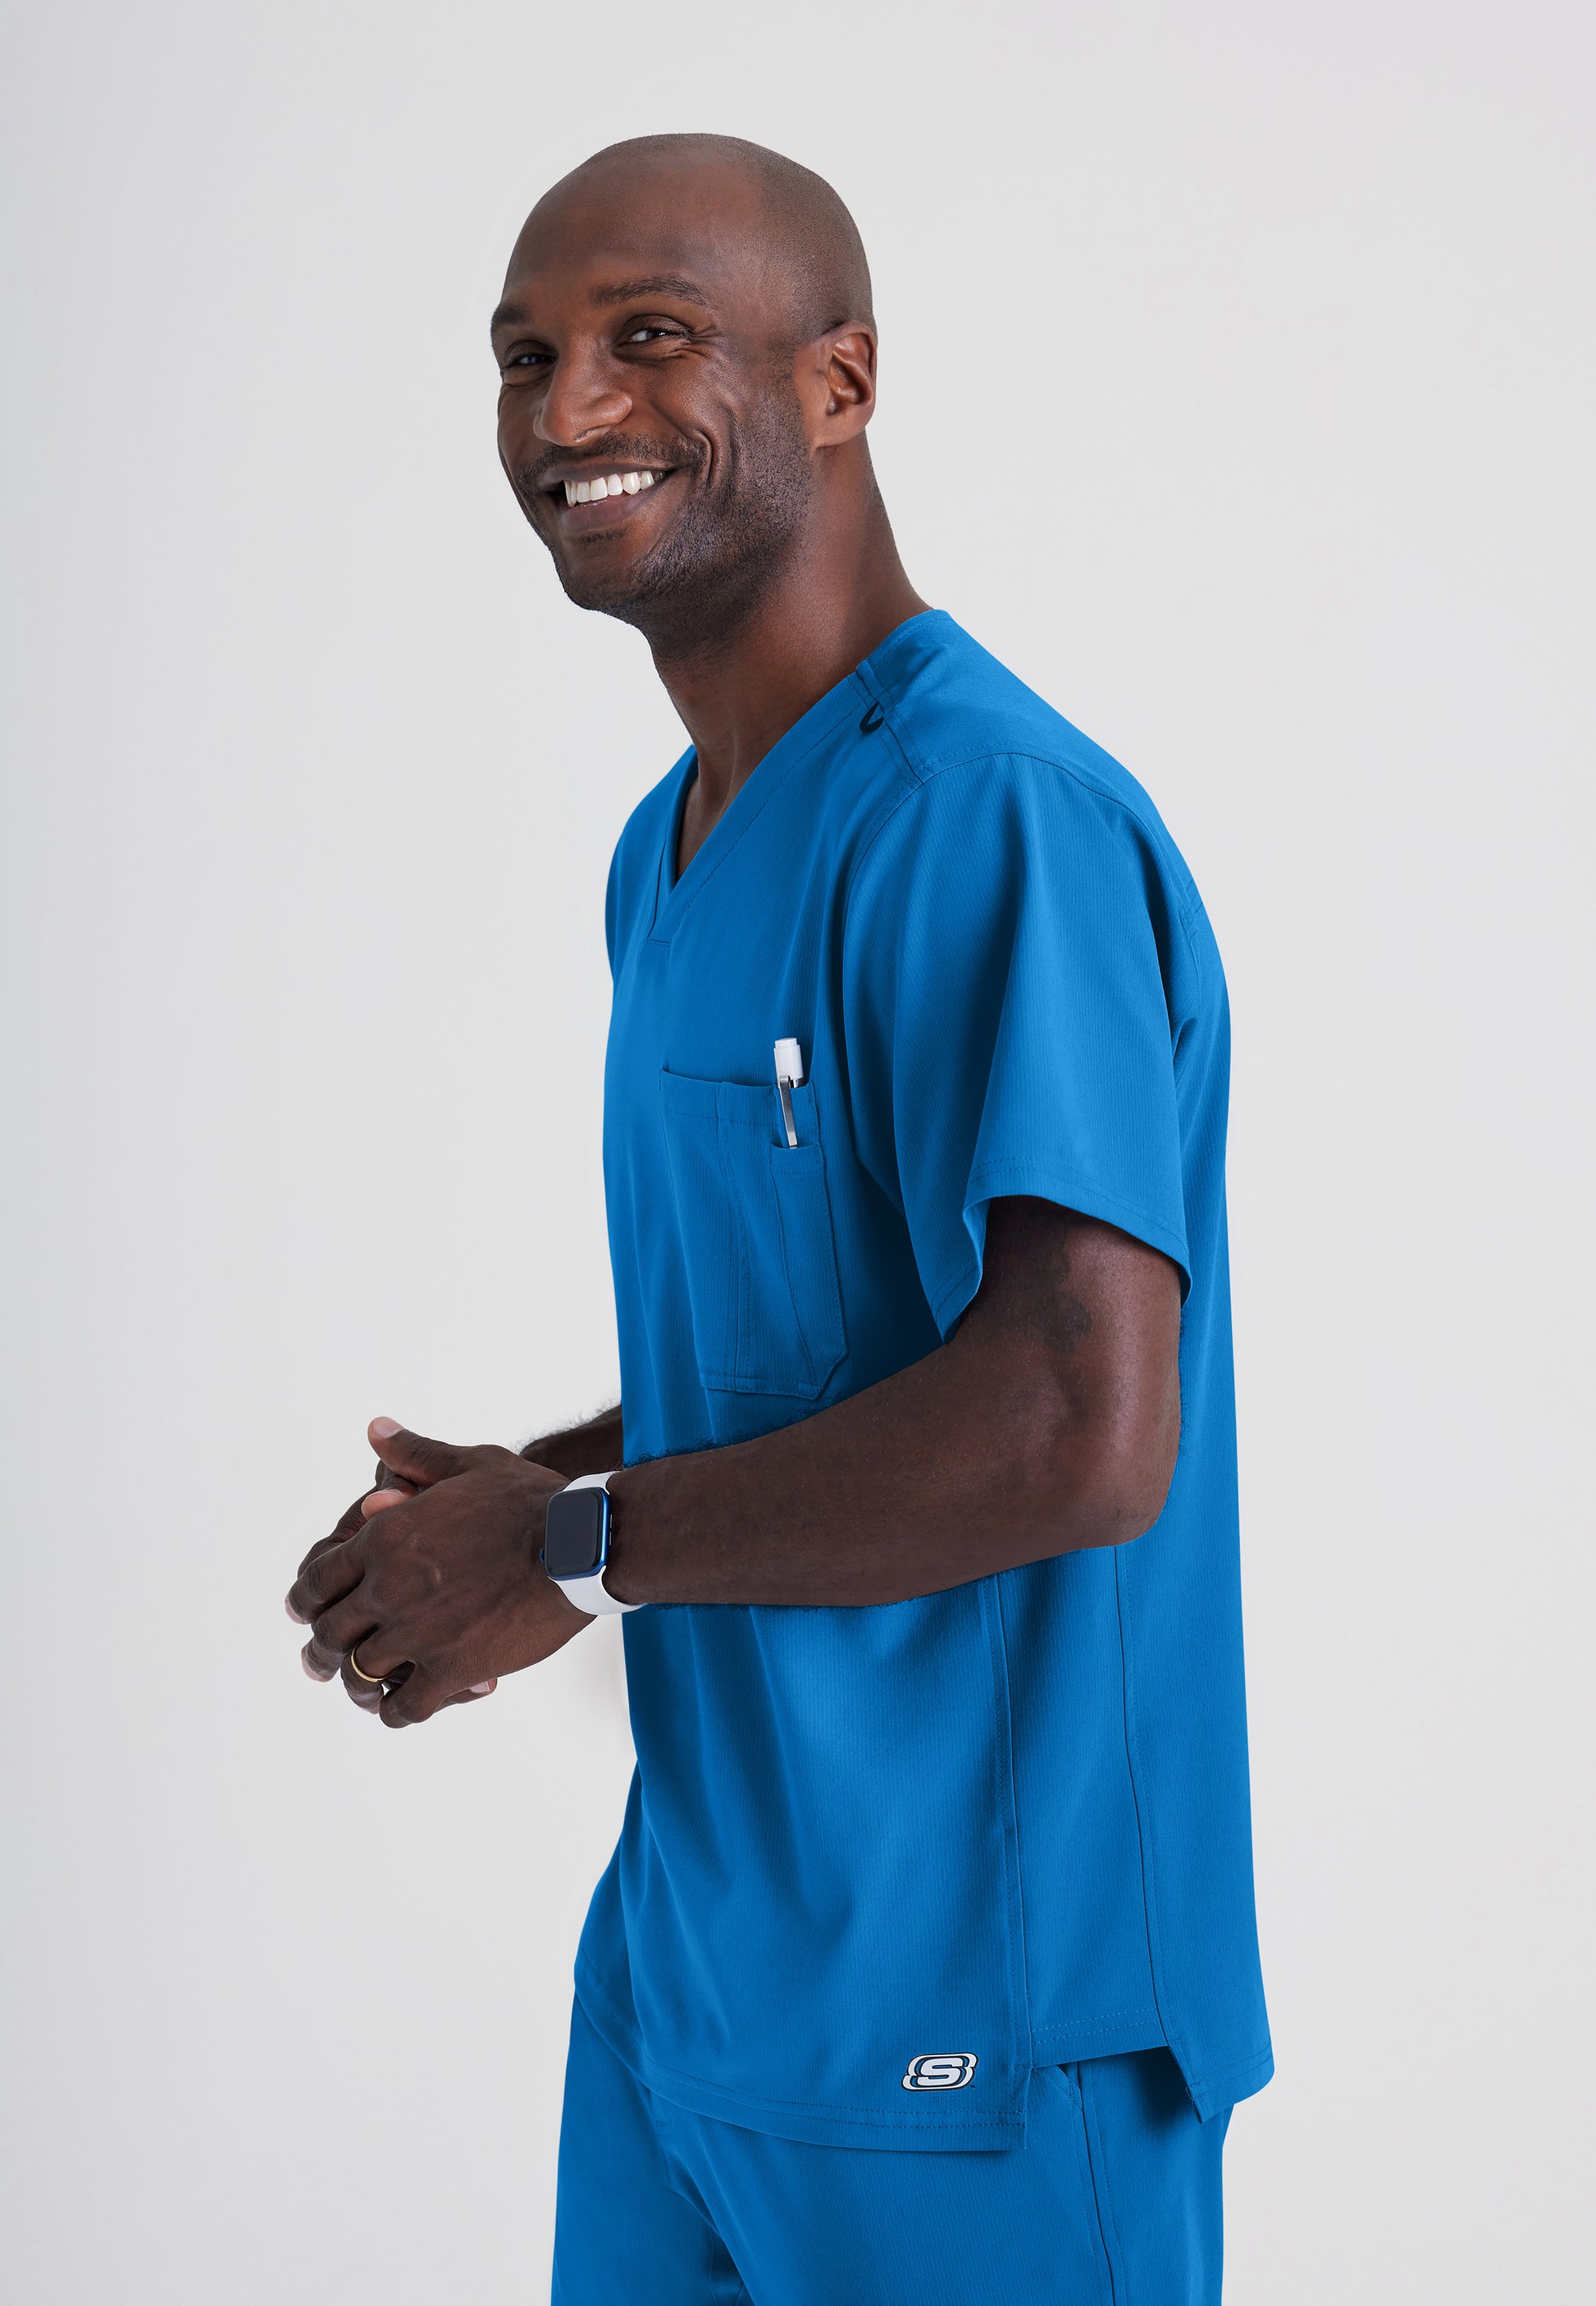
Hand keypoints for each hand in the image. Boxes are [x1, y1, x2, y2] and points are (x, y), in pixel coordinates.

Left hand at [285, 1418, 592, 1726]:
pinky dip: (397, 1711)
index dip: (304, 1601)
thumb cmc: (530, 1500)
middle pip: (331, 1633)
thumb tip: (376, 1429)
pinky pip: (404, 1707)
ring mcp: (418, 1633)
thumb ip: (416, 1454)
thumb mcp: (469, 1464)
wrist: (579, 1545)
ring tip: (361, 1691)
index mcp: (385, 1538)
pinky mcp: (452, 1669)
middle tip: (319, 1663)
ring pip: (361, 1674)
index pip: (318, 1580)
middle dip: (321, 1651)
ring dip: (357, 1684)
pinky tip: (404, 1707)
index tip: (302, 1613)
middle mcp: (389, 1588)